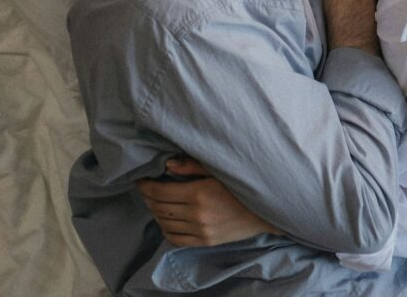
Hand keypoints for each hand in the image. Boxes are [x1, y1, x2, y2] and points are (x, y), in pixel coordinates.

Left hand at [134, 158, 279, 247]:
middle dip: (148, 197)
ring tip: (154, 201)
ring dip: (155, 212)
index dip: (146, 186)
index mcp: (199, 194)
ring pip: (165, 223)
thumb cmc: (243, 184)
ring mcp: (201, 231)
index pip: (160, 192)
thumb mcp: (220, 170)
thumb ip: (193, 166)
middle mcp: (197, 215)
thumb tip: (168, 165)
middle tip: (146, 187)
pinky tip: (165, 219)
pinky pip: (176, 239)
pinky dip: (165, 229)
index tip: (140, 179)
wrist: (266, 210)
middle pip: (160, 207)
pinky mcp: (206, 241)